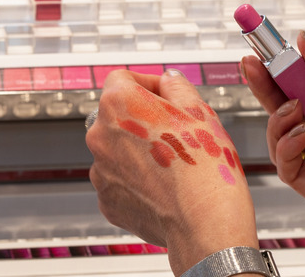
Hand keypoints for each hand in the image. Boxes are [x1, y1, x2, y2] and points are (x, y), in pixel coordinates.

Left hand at [86, 69, 257, 275]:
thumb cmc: (204, 169)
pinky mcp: (106, 199)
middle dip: (144, 120)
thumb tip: (168, 81)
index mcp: (119, 104)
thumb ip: (177, 87)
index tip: (164, 95)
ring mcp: (99, 170)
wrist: (204, 225)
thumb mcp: (200, 110)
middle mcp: (100, 135)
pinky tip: (163, 187)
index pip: (123, 78)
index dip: (148, 84)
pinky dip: (136, 181)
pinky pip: (119, 181)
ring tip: (172, 165)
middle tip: (176, 132)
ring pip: (118, 150)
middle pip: (118, 116)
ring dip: (139, 152)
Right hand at [242, 31, 304, 227]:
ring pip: (280, 142)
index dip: (278, 73)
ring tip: (294, 107)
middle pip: (283, 113)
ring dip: (278, 121)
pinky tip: (301, 132)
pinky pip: (290, 171)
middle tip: (252, 67)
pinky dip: (286, 149)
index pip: (300, 90)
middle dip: (264, 89)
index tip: (262, 52)